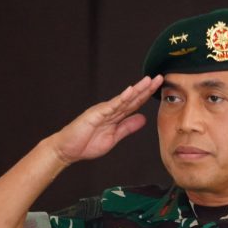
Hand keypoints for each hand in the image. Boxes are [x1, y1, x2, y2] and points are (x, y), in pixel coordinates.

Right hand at [48, 75, 162, 164]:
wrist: (68, 150)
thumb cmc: (86, 143)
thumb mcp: (114, 137)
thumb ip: (127, 127)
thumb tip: (143, 119)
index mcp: (115, 115)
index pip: (134, 103)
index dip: (147, 95)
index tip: (159, 87)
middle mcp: (110, 110)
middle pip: (132, 98)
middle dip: (146, 88)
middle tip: (160, 78)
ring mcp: (103, 111)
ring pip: (123, 99)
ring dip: (136, 89)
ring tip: (148, 81)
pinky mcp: (95, 114)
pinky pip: (111, 106)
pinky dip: (121, 98)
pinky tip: (130, 91)